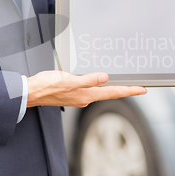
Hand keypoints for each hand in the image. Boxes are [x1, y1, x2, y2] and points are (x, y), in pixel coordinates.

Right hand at [27, 71, 146, 107]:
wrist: (31, 91)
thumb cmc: (46, 86)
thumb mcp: (69, 80)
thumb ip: (88, 79)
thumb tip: (105, 77)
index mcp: (86, 95)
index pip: (113, 92)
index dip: (130, 91)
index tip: (143, 89)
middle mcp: (84, 98)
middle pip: (110, 93)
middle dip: (125, 90)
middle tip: (138, 87)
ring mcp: (78, 97)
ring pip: (101, 92)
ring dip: (113, 88)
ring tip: (123, 84)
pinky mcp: (72, 93)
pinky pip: (91, 90)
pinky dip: (100, 86)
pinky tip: (100, 82)